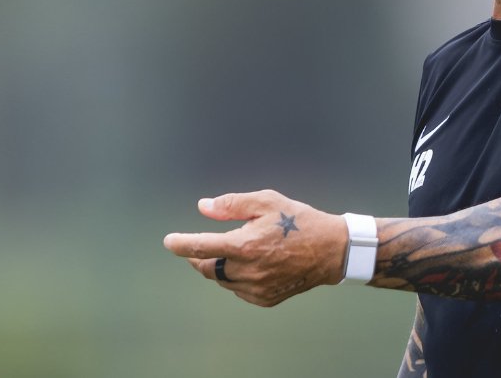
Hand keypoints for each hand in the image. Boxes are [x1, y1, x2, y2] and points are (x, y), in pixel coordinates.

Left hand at [163, 189, 347, 306]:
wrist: (331, 250)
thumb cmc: (300, 221)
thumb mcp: (268, 201)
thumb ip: (233, 204)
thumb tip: (204, 207)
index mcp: (244, 245)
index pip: (201, 247)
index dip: (181, 244)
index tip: (170, 242)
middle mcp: (247, 270)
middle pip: (208, 267)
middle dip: (200, 257)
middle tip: (203, 247)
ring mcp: (256, 288)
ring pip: (223, 280)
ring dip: (221, 267)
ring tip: (236, 252)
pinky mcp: (265, 298)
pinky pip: (240, 290)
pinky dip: (237, 279)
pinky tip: (253, 266)